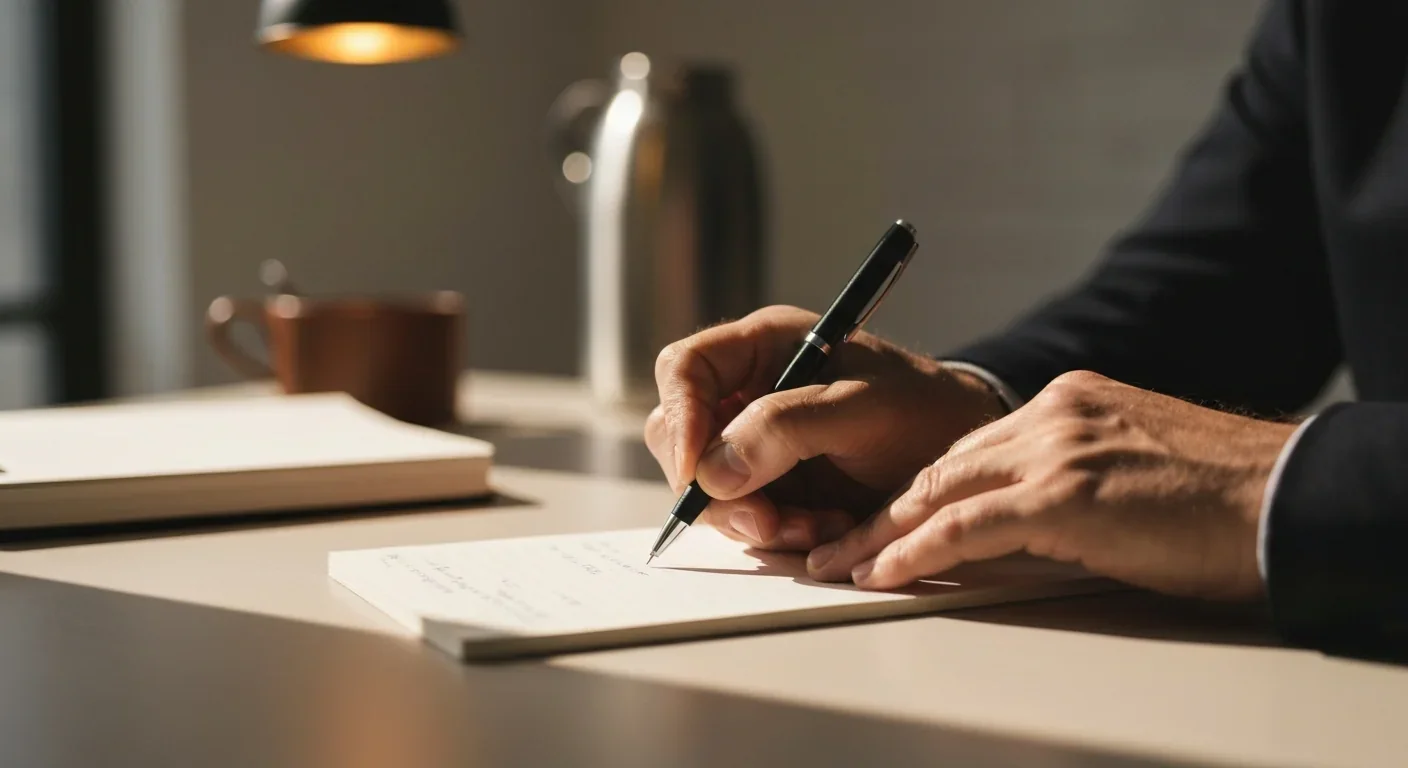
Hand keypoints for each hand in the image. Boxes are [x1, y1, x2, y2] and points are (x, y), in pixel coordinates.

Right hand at [646, 305, 1005, 551]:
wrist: (967, 459)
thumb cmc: (924, 411)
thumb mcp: (864, 408)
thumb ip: (787, 428)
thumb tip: (712, 471)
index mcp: (763, 346)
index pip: (684, 370)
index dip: (681, 418)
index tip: (699, 472)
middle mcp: (748, 391)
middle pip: (682, 437)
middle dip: (716, 487)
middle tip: (767, 521)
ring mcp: (755, 442)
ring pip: (708, 488)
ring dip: (755, 519)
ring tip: (821, 527)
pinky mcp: (771, 486)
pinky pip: (743, 517)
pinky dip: (779, 535)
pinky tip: (827, 530)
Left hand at [806, 371, 1298, 599]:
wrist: (1286, 496)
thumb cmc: (1221, 499)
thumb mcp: (1128, 475)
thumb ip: (1067, 483)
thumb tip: (1019, 525)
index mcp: (1068, 402)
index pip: (969, 450)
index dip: (918, 490)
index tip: (881, 520)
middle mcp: (1052, 412)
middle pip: (941, 465)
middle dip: (883, 511)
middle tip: (836, 544)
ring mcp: (1056, 447)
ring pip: (940, 489)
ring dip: (882, 534)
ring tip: (839, 566)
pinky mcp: (1064, 492)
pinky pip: (966, 524)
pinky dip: (918, 551)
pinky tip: (884, 573)